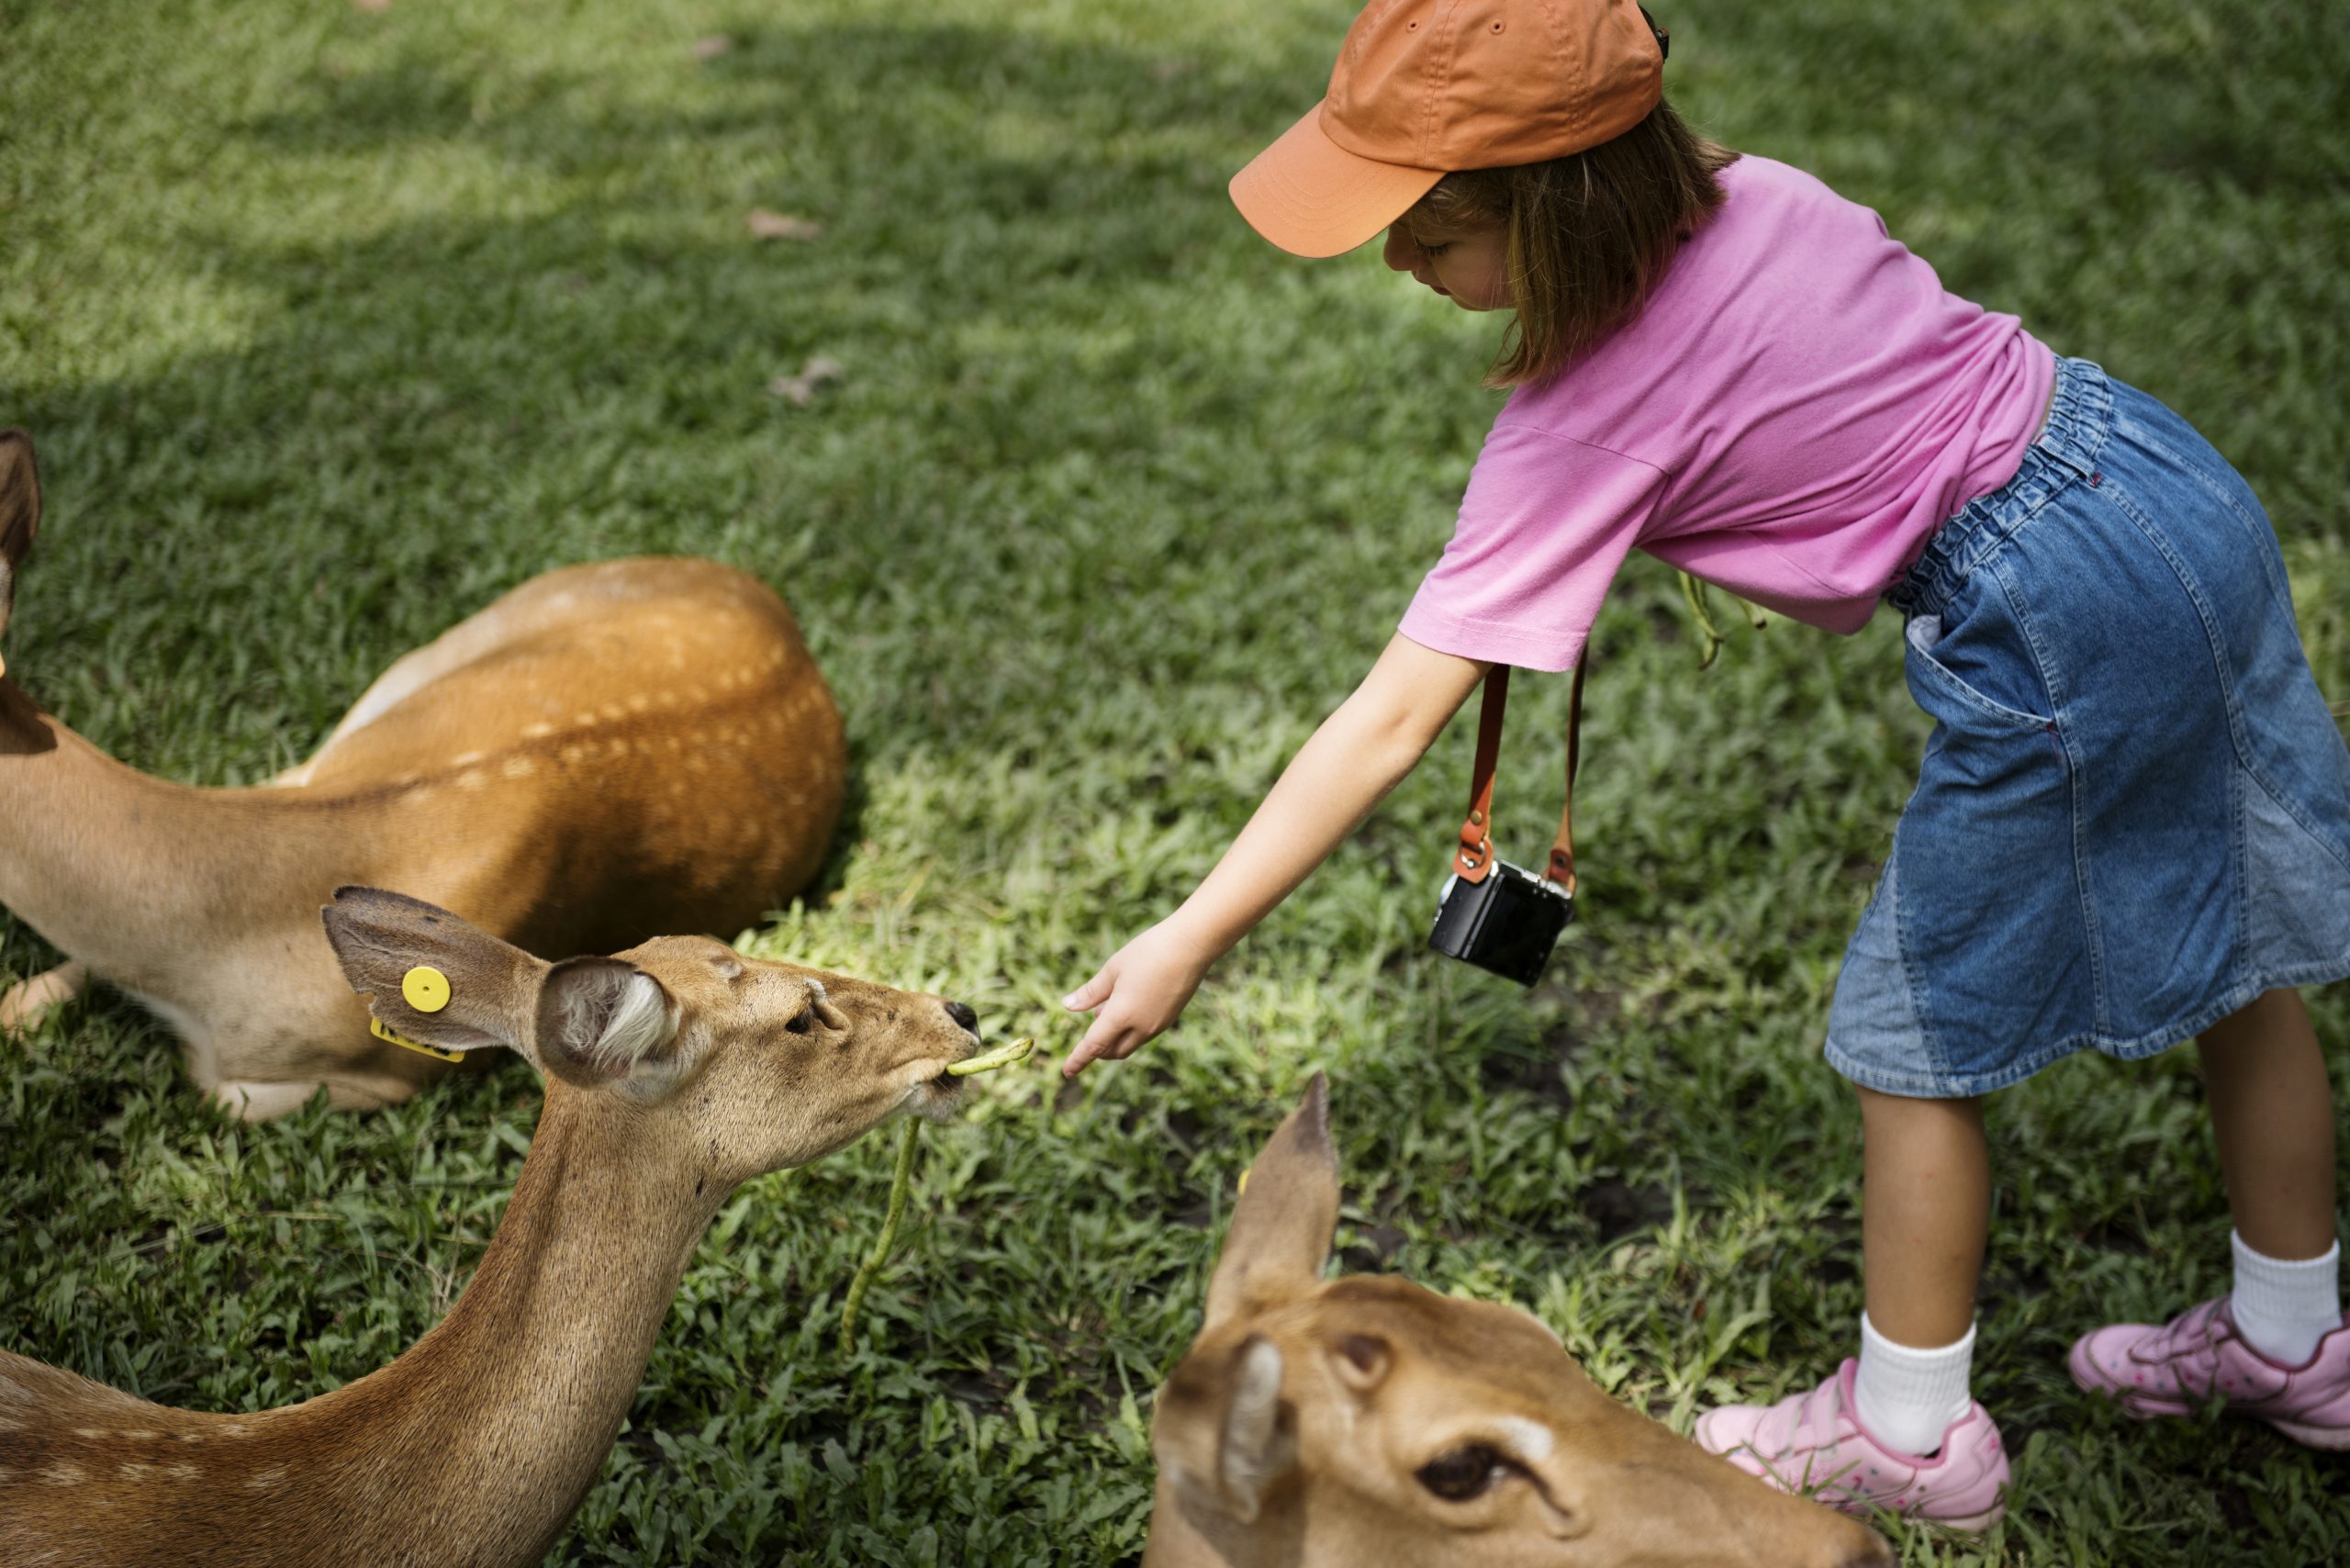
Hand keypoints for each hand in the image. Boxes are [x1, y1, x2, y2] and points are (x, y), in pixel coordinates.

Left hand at [1060, 920, 1213, 1077]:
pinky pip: (1144, 1034)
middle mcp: (1141, 1027)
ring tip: (1106, 1009)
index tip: (1067, 1071)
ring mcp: (1158, 1025)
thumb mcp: (1113, 969)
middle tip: (1091, 1022)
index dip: (1079, 1059)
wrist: (1192, 945)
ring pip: (1130, 1044)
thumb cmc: (1148, 952)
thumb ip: (1090, 992)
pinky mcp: (1170, 1019)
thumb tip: (1068, 1006)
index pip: (1094, 1046)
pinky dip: (1130, 1029)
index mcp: (1122, 1014)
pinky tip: (1128, 1004)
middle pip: (1113, 1051)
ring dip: (1115, 1036)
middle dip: (1099, 1048)